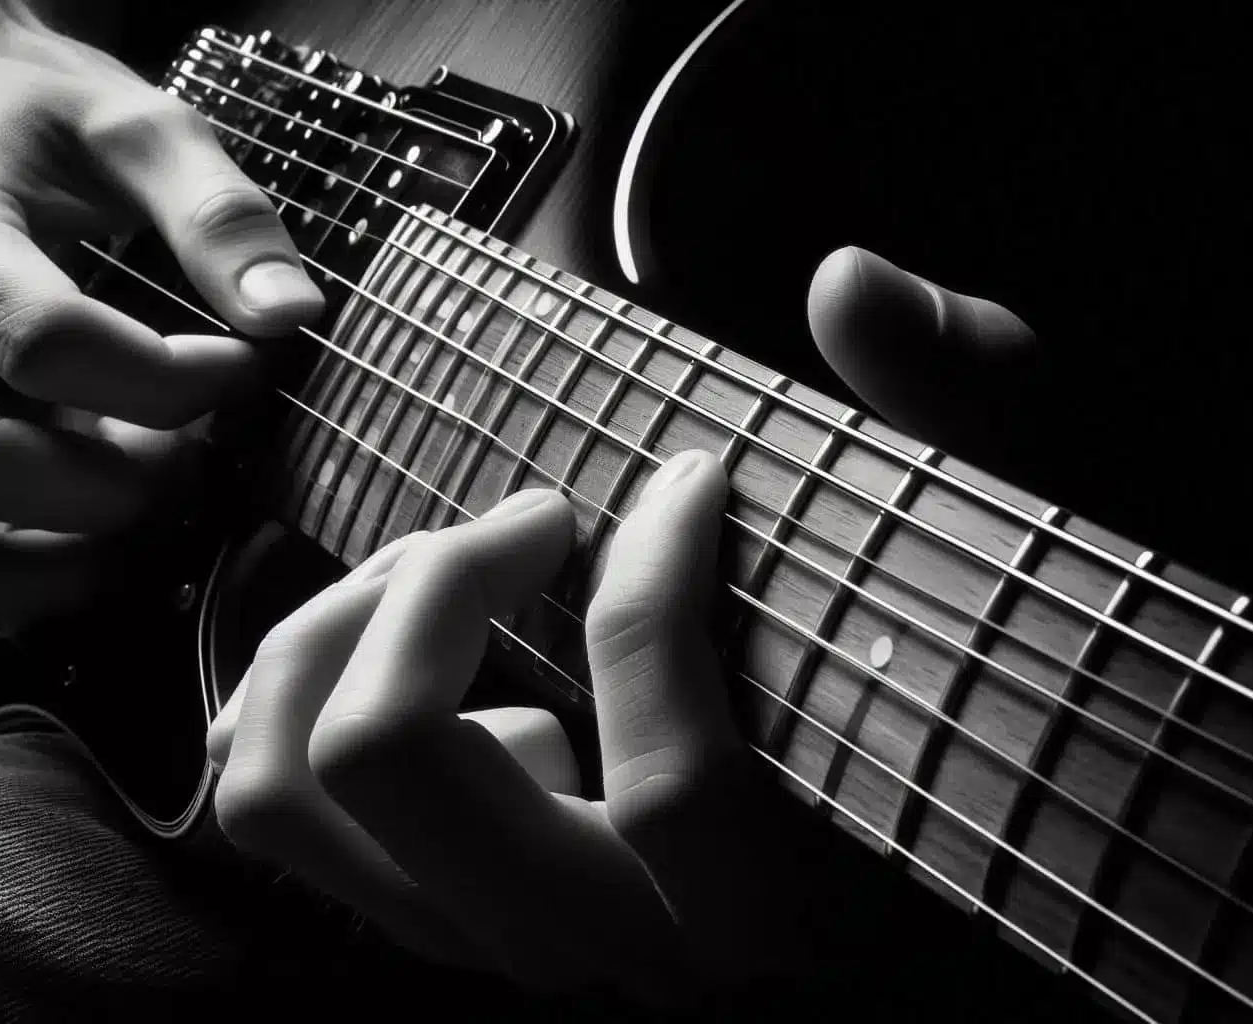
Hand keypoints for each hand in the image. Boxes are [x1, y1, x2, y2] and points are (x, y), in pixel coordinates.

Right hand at [0, 0, 323, 624]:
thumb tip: (291, 315)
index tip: (240, 367)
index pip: (46, 346)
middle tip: (188, 454)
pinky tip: (91, 534)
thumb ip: (217, 212)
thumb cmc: (25, 111)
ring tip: (139, 507)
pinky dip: (20, 580)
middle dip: (113, 488)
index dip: (166, 382)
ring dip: (60, 564)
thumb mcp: (132, 122)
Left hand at [205, 245, 1042, 1003]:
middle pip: (396, 758)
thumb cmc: (930, 738)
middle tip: (527, 520)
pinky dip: (298, 692)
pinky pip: (275, 801)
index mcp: (754, 922)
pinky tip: (413, 643)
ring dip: (331, 634)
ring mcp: (478, 939)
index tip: (690, 476)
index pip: (670, 784)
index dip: (657, 587)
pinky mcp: (419, 909)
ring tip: (441, 570)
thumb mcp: (977, 578)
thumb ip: (960, 413)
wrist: (863, 907)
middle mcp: (593, 953)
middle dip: (432, 584)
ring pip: (287, 789)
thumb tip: (851, 287)